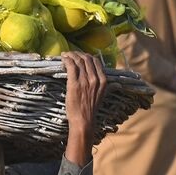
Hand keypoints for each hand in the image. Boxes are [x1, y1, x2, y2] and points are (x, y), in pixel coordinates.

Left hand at [62, 51, 107, 165]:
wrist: (83, 121)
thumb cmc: (90, 110)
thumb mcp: (101, 96)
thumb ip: (104, 86)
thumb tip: (112, 83)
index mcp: (103, 81)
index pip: (96, 61)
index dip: (87, 56)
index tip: (80, 56)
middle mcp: (95, 79)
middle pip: (87, 58)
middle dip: (78, 54)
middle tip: (70, 54)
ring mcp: (85, 81)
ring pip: (78, 60)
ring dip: (71, 55)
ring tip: (65, 55)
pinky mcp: (74, 83)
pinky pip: (71, 66)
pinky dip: (66, 59)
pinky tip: (63, 59)